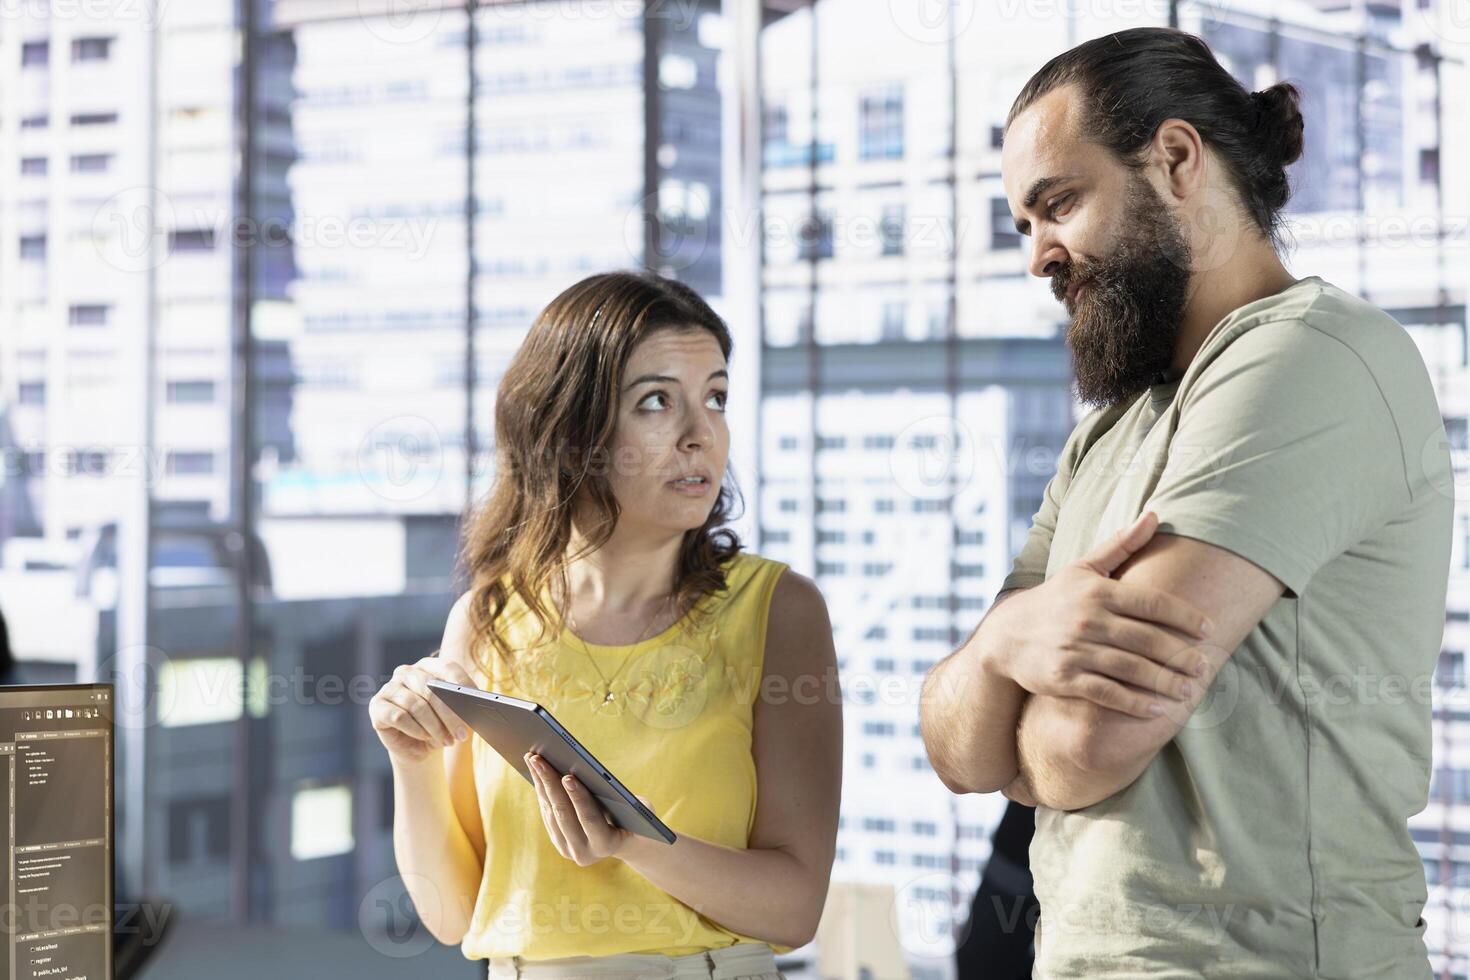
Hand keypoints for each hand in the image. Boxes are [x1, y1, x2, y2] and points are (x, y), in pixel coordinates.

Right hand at [368, 652, 475, 764]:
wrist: (417, 747)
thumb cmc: (439, 726)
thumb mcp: (455, 716)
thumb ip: (464, 706)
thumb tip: (478, 706)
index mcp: (429, 666)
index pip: (448, 668)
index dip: (463, 686)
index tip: (477, 706)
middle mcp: (407, 672)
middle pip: (431, 688)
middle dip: (450, 714)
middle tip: (462, 735)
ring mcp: (390, 687)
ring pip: (416, 705)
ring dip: (434, 727)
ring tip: (445, 741)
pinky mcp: (377, 705)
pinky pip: (399, 717)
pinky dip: (416, 730)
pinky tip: (424, 737)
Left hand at [525, 753, 632, 864]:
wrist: (626, 840)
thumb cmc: (637, 817)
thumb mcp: (639, 807)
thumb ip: (624, 798)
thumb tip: (595, 774)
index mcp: (607, 845)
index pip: (589, 819)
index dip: (579, 797)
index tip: (568, 776)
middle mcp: (584, 852)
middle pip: (563, 814)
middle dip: (550, 784)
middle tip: (539, 760)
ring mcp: (567, 848)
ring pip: (551, 812)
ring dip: (540, 783)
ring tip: (532, 758)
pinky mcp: (558, 840)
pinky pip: (546, 812)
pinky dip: (541, 790)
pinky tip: (536, 770)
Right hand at [984, 511, 1214, 718]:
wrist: (1007, 635)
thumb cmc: (1054, 599)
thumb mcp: (1083, 568)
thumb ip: (1121, 545)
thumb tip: (1155, 515)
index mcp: (1098, 591)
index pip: (1152, 602)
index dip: (1184, 616)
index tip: (1208, 630)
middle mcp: (1088, 620)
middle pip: (1147, 639)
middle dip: (1180, 655)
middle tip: (1204, 667)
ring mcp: (1076, 650)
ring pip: (1131, 668)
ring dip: (1164, 682)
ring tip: (1188, 691)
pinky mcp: (1065, 678)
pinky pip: (1107, 693)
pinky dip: (1133, 703)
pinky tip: (1156, 710)